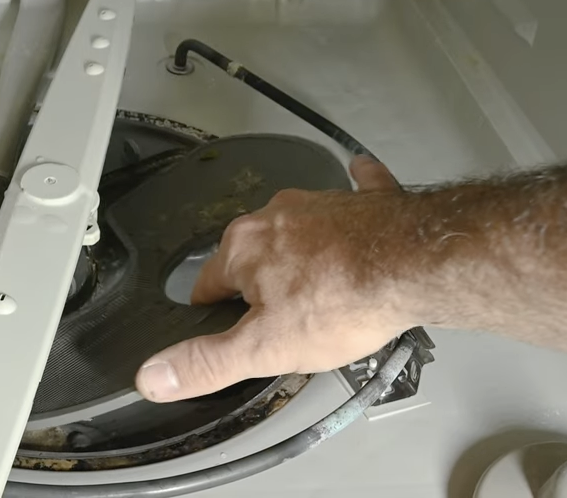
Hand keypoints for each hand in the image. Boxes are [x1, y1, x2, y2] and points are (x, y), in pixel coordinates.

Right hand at [134, 155, 416, 401]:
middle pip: (252, 254)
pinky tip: (359, 191)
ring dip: (301, 247)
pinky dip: (355, 196)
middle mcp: (274, 217)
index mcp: (243, 248)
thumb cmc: (343, 302)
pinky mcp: (365, 198)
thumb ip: (206, 362)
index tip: (228, 327)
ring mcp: (321, 202)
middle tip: (282, 316)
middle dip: (261, 281)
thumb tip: (152, 375)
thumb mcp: (265, 349)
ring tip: (323, 284)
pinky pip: (354, 190)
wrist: (414, 264)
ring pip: (297, 227)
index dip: (217, 312)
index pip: (208, 284)